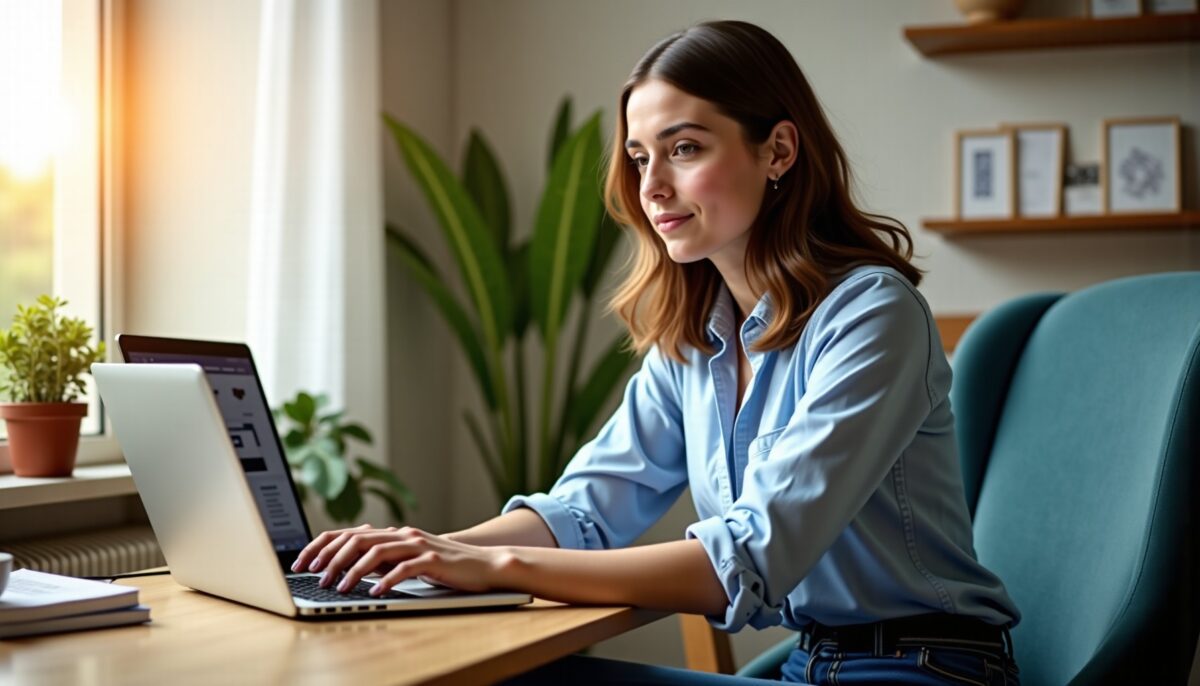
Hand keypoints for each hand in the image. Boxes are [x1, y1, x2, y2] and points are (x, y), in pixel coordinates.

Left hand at [291, 525, 512, 595]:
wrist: (483, 565)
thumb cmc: (444, 566)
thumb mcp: (406, 560)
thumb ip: (382, 559)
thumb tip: (347, 566)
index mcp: (392, 533)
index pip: (349, 533)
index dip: (322, 545)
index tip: (303, 562)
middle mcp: (403, 534)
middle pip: (358, 539)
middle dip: (332, 558)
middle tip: (317, 577)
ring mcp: (419, 545)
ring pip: (378, 552)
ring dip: (354, 570)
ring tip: (341, 587)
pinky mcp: (434, 559)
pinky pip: (405, 568)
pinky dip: (387, 580)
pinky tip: (376, 592)